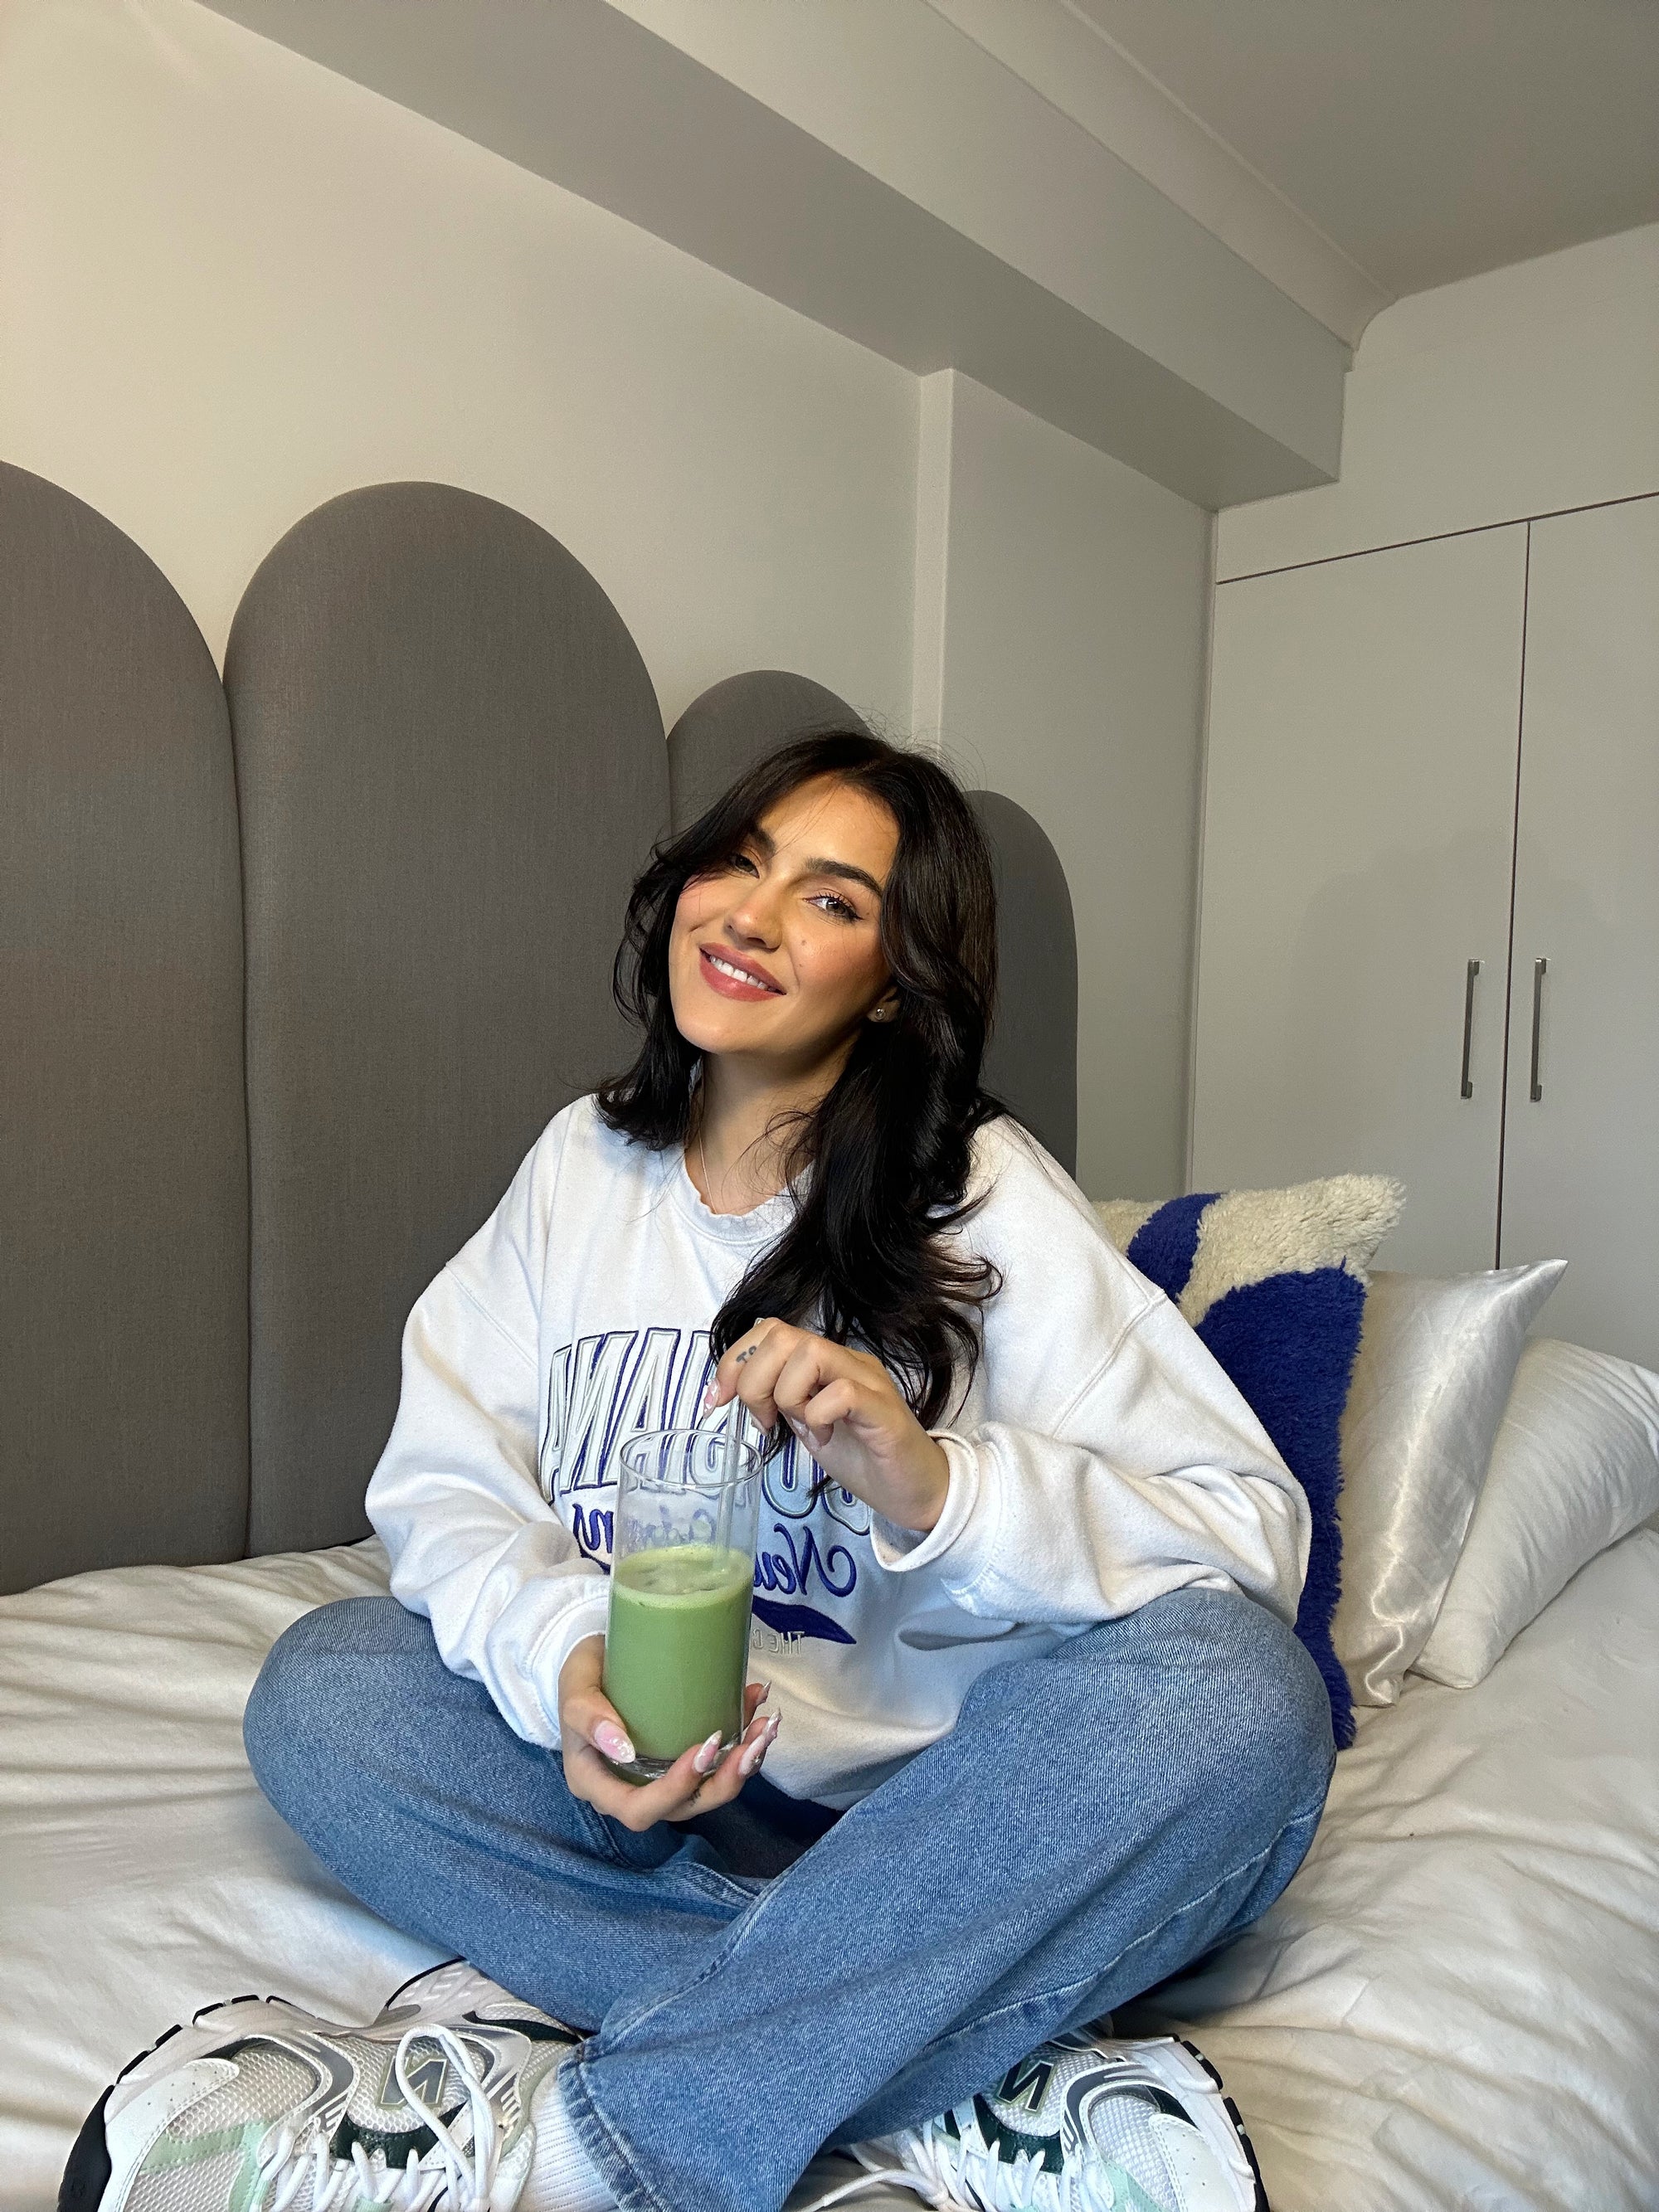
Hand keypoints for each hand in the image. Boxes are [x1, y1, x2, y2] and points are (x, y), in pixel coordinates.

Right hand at [557, 1636, 777, 1831]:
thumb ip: (587, 1715)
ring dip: (744, 1763)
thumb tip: (622, 1748)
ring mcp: (661, 1777)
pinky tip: (757, 1709)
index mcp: (598, 1783)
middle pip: (685, 1807)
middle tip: (753, 1742)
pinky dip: (743, 1740)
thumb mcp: (573, 1686)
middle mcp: (633, 1789)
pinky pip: (717, 1764)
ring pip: (708, 1789)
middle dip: (726, 1780)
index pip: (639, 1809)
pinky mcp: (682, 1758)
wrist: (594, 1659)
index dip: (676, 1789)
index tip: (704, 1748)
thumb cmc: (580, 1675)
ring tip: (766, 1727)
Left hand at [707, 1319, 950, 1534]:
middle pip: (782, 1334)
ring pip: (810, 1353)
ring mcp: (868, 1380)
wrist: (915, 1492)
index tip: (718, 1400)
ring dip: (787, 1396)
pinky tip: (825, 1439)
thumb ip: (782, 1403)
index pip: (771, 1330)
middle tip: (765, 1420)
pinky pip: (841, 1393)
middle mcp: (846, 1360)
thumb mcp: (807, 1426)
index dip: (734, 1360)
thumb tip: (739, 1391)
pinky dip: (818, 1416)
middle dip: (753, 1380)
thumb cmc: (863, 1458)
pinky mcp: (884, 1410)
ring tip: (801, 1427)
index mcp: (826, 1361)